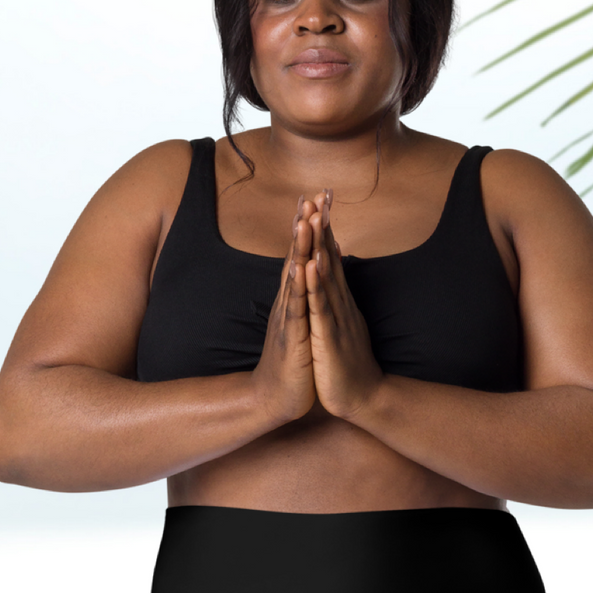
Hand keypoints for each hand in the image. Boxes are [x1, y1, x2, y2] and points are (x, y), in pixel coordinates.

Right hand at [251, 198, 316, 429]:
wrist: (275, 398)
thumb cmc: (292, 362)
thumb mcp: (302, 324)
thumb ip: (303, 298)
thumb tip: (308, 274)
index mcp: (294, 299)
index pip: (302, 255)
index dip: (309, 228)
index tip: (318, 198)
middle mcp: (288, 303)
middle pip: (296, 256)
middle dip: (303, 226)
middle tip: (310, 195)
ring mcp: (288, 318)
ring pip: (294, 276)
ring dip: (299, 248)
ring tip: (304, 219)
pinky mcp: (292, 337)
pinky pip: (296, 308)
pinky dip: (299, 286)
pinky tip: (302, 267)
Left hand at [303, 190, 384, 424]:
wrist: (364, 399)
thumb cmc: (349, 365)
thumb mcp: (342, 327)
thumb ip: (339, 303)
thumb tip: (338, 282)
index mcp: (339, 302)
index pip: (331, 258)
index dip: (325, 229)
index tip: (320, 199)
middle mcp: (340, 304)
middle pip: (330, 258)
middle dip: (324, 226)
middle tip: (320, 192)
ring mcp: (337, 318)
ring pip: (326, 276)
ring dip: (319, 246)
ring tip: (314, 217)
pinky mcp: (330, 338)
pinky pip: (321, 307)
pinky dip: (316, 285)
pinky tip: (311, 264)